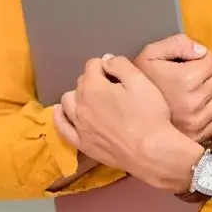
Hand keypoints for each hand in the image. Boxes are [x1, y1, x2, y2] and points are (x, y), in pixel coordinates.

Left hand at [65, 54, 203, 192]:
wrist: (150, 151)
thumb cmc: (148, 113)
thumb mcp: (140, 81)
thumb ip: (120, 64)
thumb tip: (105, 60)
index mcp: (93, 86)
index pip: (94, 65)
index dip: (108, 66)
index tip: (121, 74)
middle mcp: (80, 104)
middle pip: (82, 82)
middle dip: (95, 79)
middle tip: (115, 87)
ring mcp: (79, 125)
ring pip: (68, 101)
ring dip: (78, 95)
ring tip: (94, 99)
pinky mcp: (82, 143)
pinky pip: (62, 127)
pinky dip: (60, 116)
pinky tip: (62, 111)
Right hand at [133, 34, 211, 142]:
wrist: (126, 118)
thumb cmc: (141, 82)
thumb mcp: (150, 54)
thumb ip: (177, 44)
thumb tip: (202, 52)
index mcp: (187, 79)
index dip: (202, 60)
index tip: (190, 65)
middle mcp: (196, 101)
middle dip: (208, 76)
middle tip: (191, 80)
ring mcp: (199, 120)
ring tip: (193, 94)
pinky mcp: (200, 134)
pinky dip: (210, 112)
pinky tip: (194, 110)